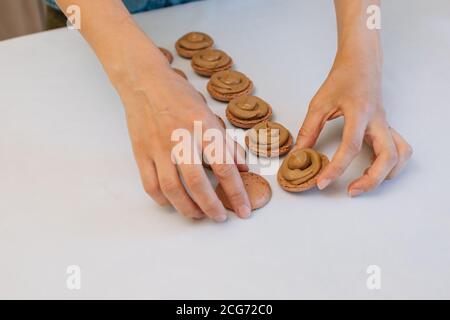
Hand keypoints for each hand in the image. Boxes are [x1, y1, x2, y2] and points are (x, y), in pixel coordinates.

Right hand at [111, 47, 250, 221]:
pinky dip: (163, 200)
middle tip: (220, 217)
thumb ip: (227, 142)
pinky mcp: (140, 152)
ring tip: (199, 215)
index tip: (244, 210)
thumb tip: (243, 167)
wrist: (144, 82)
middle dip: (212, 206)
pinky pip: (150, 185)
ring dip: (187, 208)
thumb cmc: (180, 97)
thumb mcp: (210, 113)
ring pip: (171, 189)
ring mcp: (158, 147)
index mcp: (203, 127)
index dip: (237, 192)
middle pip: (197, 183)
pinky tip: (173, 203)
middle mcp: (180, 138)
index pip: (224, 166)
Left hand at [296, 51, 411, 196]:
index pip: (351, 147)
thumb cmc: (341, 80)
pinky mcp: (387, 127)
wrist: (361, 63)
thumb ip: (309, 129)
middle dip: (371, 180)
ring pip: (400, 155)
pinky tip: (376, 170)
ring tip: (365, 183)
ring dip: (386, 174)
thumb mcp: (319, 103)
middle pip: (387, 157)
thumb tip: (299, 154)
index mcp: (359, 113)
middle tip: (351, 191)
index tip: (322, 182)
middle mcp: (378, 121)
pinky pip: (400, 149)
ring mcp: (386, 125)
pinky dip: (392, 165)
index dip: (336, 168)